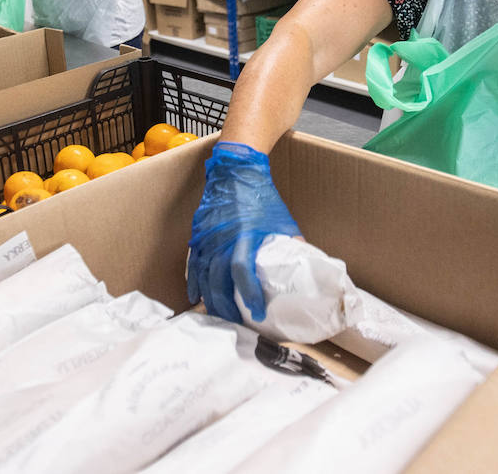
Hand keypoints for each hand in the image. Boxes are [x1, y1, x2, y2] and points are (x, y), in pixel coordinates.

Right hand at [187, 142, 300, 323]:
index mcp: (245, 235)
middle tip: (237, 325)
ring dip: (210, 300)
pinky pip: (192, 266)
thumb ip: (292, 246)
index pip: (242, 270)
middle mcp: (222, 239)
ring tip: (219, 318)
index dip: (249, 293)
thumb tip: (306, 269)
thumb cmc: (262, 197)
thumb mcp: (283, 222)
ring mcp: (206, 239)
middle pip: (218, 280)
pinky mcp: (197, 237)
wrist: (235, 172)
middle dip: (226, 306)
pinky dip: (194, 283)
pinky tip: (196, 298)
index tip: (257, 312)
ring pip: (203, 277)